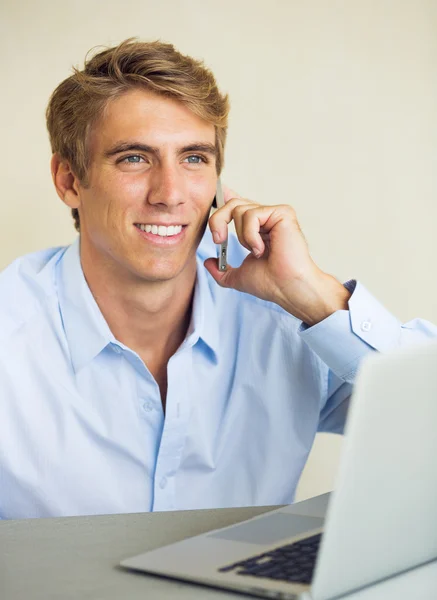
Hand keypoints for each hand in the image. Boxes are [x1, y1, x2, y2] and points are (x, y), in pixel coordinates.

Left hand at [204, 187, 349, 325]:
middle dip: (218, 220)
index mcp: (257, 228)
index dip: (224, 198)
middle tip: (217, 240)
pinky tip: (262, 249)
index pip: (237, 205)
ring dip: (241, 236)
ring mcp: (275, 214)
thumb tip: (207, 262)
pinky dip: (251, 236)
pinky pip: (252, 215)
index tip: (214, 200)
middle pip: (232, 203)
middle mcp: (266, 218)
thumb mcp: (238, 277)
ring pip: (239, 209)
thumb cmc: (270, 284)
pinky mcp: (283, 213)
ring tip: (256, 251)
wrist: (286, 289)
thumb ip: (221, 270)